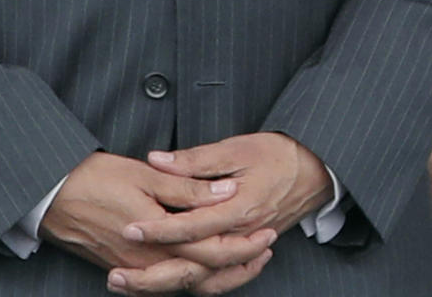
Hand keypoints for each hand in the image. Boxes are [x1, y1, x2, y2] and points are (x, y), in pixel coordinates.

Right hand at [40, 151, 275, 292]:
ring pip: (191, 285)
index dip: (243, 243)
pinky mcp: (132, 271)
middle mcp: (153, 264)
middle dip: (241, 262)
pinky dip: (197, 279)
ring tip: (248, 261)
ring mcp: (141, 272)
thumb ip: (186, 188)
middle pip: (207, 274)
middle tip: (266, 246)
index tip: (266, 231)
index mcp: (160, 239)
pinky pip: (172, 284)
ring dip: (223, 275)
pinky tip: (209, 268)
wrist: (54, 198)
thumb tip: (223, 193)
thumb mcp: (145, 175)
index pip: (213, 250)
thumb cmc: (96, 180)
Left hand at [105, 133, 330, 292]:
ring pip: (203, 280)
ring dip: (168, 285)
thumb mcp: (235, 148)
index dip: (158, 230)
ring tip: (133, 284)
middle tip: (117, 274)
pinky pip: (218, 280)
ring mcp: (243, 249)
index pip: (190, 227)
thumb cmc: (275, 155)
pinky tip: (169, 282)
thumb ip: (195, 160)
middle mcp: (240, 237)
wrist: (313, 171)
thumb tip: (157, 160)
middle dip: (153, 274)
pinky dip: (193, 284)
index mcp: (237, 210)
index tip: (128, 229)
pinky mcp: (244, 252)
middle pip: (193, 267)